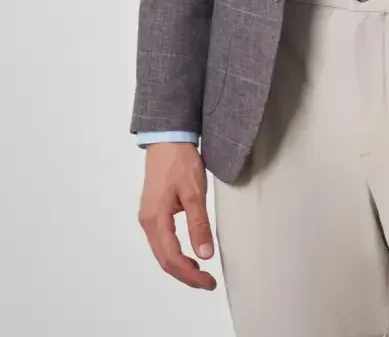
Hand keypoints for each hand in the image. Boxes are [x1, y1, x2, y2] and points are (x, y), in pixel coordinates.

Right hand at [138, 142, 216, 289]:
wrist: (167, 138)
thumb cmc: (180, 162)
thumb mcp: (195, 192)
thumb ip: (199, 224)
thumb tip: (205, 254)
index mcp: (155, 219)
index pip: (172, 258)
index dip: (190, 275)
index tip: (209, 282)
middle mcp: (147, 222)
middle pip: (164, 259)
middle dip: (185, 274)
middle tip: (207, 283)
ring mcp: (148, 216)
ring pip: (162, 251)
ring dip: (180, 265)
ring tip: (201, 272)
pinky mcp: (153, 211)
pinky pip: (162, 240)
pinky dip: (175, 252)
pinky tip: (189, 252)